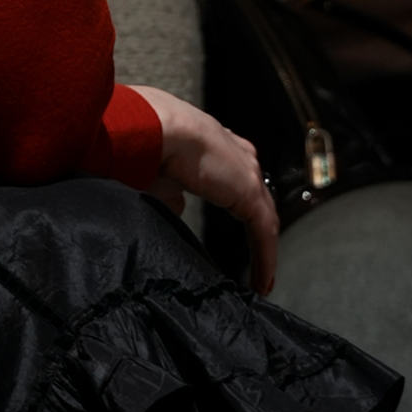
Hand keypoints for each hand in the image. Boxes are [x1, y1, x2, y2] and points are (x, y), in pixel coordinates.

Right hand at [132, 83, 278, 294]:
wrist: (154, 127)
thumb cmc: (146, 143)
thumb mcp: (158, 171)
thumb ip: (171, 192)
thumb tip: (179, 205)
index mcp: (215, 143)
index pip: (235, 176)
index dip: (237, 200)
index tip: (238, 223)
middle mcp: (237, 154)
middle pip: (256, 198)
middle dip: (258, 228)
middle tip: (256, 259)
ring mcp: (246, 172)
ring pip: (264, 219)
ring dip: (263, 250)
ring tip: (261, 280)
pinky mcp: (249, 192)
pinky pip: (263, 233)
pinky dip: (264, 259)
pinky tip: (261, 283)